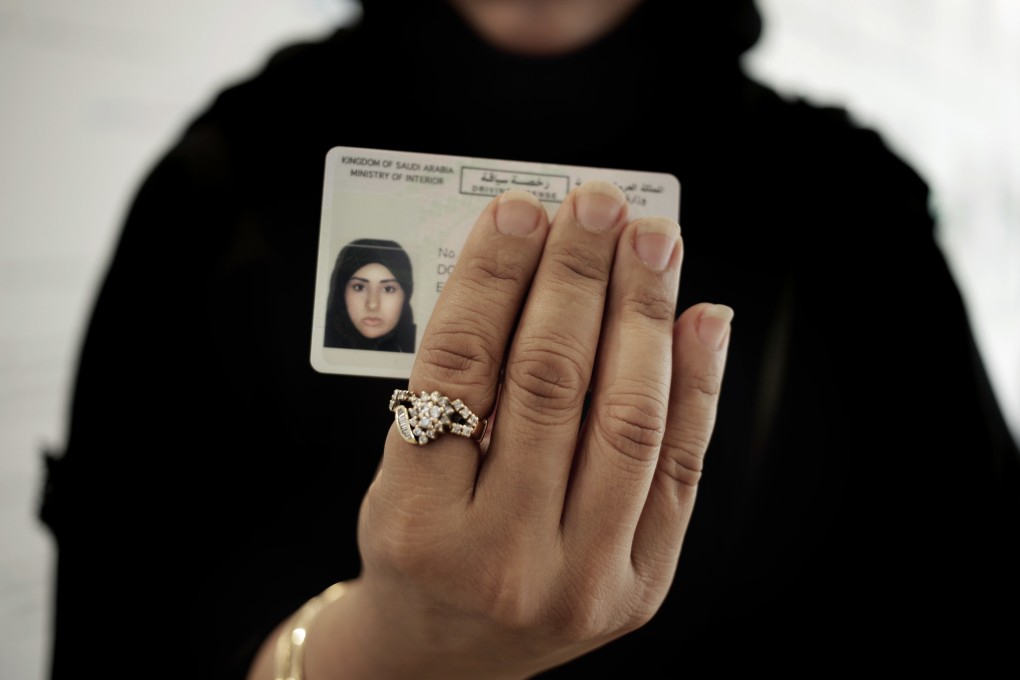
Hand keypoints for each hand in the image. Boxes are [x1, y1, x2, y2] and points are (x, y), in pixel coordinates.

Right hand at [308, 181, 731, 678]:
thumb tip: (536, 271)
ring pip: (625, 418)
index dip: (494, 276)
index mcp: (415, 521)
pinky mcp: (641, 587)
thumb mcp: (395, 471)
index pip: (461, 367)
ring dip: (644, 312)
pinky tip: (698, 317)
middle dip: (579, 275)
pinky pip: (681, 469)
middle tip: (598, 204)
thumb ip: (455, 383)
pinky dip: (697, 383)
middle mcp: (499, 558)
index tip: (520, 210)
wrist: (445, 654)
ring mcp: (581, 580)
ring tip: (652, 239)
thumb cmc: (416, 547)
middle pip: (550, 382)